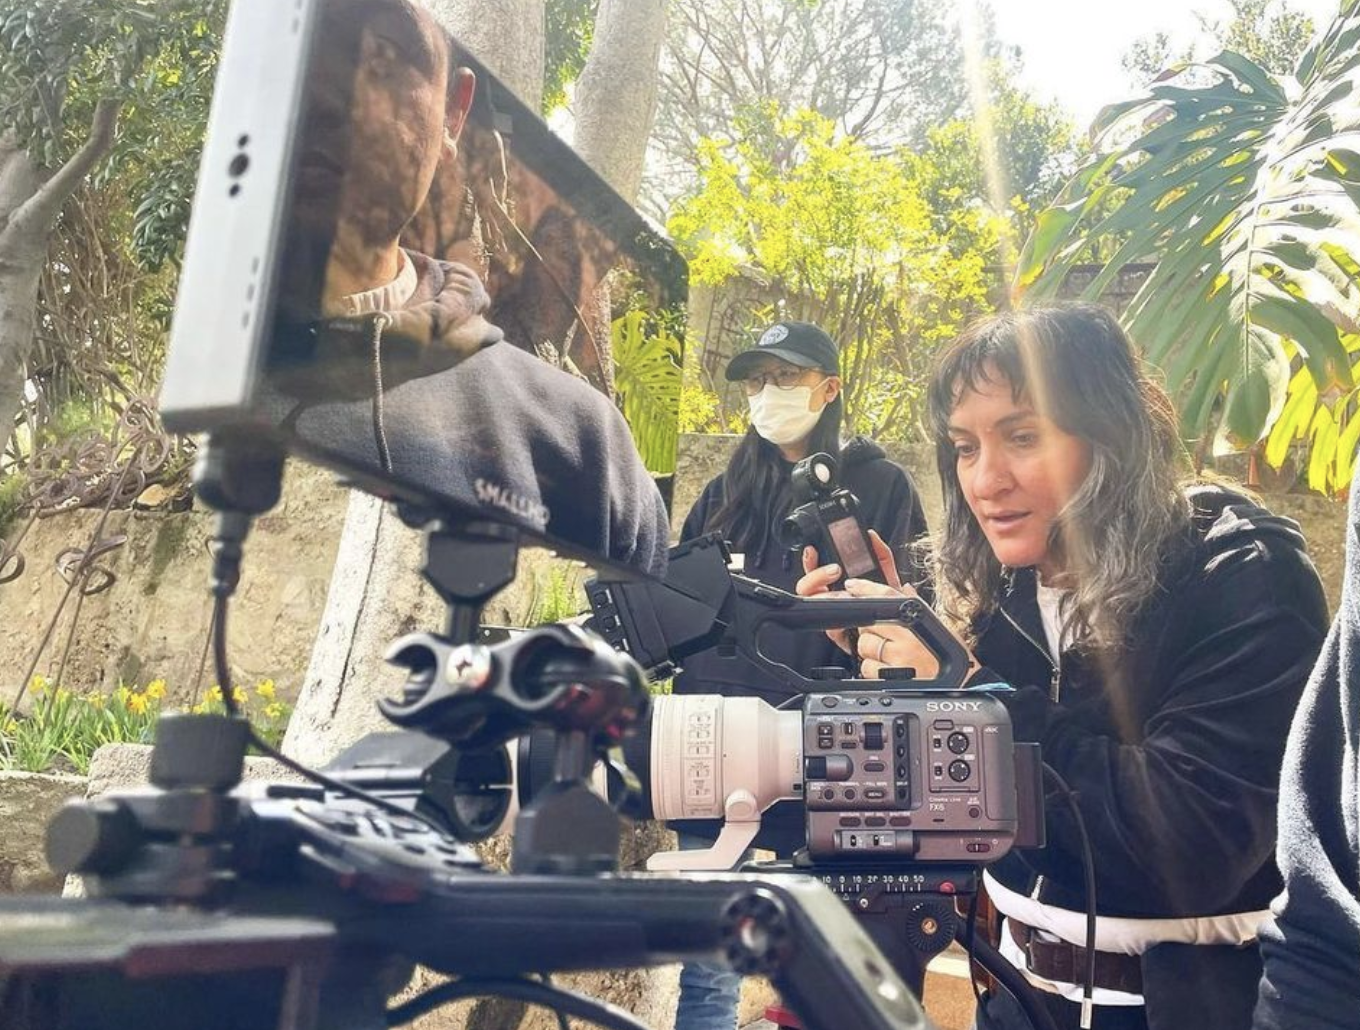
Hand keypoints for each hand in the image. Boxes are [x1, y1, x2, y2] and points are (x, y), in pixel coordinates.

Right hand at [795, 530, 905, 654]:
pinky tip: (845, 613)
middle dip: (816, 576)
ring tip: (842, 591)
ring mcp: (834, 616)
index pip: (817, 571)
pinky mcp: (839, 635)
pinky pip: (828, 626)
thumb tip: (872, 536)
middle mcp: (834, 599)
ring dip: (823, 592)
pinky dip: (835, 620)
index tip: (812, 551)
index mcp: (842, 585)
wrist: (903, 636)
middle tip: (835, 570)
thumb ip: (882, 556)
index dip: (810, 561)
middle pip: (808, 587)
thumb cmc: (893, 608)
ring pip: (813, 603)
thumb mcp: (889, 579)